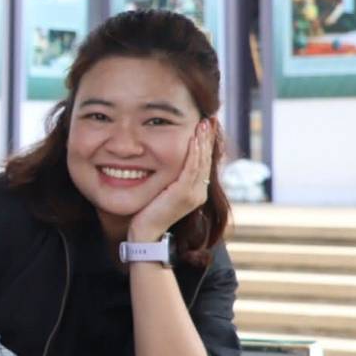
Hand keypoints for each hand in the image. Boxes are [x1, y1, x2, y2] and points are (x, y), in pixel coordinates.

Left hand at [129, 119, 213, 242]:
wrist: (144, 235)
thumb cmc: (147, 214)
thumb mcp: (160, 192)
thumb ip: (167, 180)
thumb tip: (159, 163)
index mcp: (194, 191)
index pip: (203, 162)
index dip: (205, 144)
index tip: (205, 126)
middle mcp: (198, 192)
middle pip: (206, 159)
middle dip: (208, 138)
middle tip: (210, 119)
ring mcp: (193, 193)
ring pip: (201, 161)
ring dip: (203, 141)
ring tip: (204, 123)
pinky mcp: (183, 194)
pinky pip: (192, 168)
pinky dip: (194, 152)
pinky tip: (193, 138)